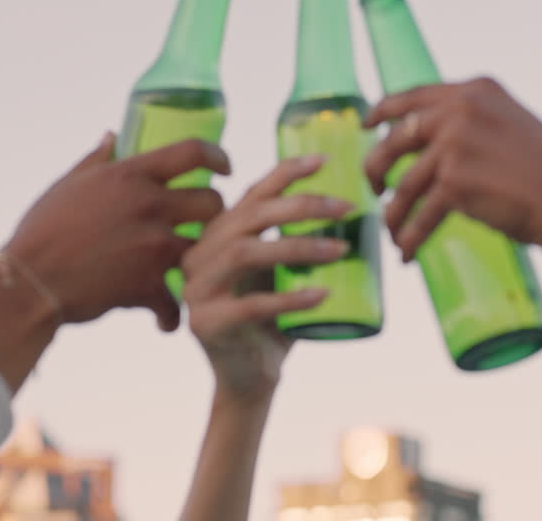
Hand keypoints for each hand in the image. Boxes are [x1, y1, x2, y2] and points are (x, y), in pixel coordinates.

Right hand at [4, 133, 229, 330]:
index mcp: (130, 174)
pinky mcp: (148, 285)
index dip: (218, 155)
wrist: (28, 282)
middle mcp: (148, 205)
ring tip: (190, 269)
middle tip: (204, 223)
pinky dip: (169, 314)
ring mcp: (152, 245)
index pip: (192, 151)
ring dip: (201, 260)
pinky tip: (163, 319)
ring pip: (204, 248)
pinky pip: (176, 300)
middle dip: (214, 212)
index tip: (226, 167)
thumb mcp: (68, 184)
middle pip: (211, 201)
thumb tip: (112, 134)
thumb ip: (96, 159)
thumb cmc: (41, 229)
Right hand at [181, 155, 351, 400]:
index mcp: (215, 237)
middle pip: (248, 218)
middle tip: (344, 209)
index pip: (249, 195)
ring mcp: (196, 291)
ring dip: (298, 247)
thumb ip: (292, 242)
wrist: (250, 379)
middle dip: (300, 206)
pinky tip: (322, 295)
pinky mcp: (205, 325)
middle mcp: (197, 257)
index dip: (284, 173)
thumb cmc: (273, 322)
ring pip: (245, 253)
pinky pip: (251, 305)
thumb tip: (345, 207)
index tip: (323, 160)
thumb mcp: (280, 273)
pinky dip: (290, 298)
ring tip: (339, 250)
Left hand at [363, 76, 541, 260]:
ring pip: (403, 184)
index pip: (412, 95)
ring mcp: (454, 144)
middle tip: (376, 187)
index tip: (365, 125)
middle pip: (395, 139)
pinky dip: (410, 238)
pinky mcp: (454, 181)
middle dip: (377, 167)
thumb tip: (431, 140)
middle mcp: (460, 110)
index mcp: (475, 90)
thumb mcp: (510, 124)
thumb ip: (474, 122)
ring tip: (394, 232)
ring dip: (394, 214)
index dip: (381, 110)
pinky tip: (407, 253)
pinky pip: (419, 214)